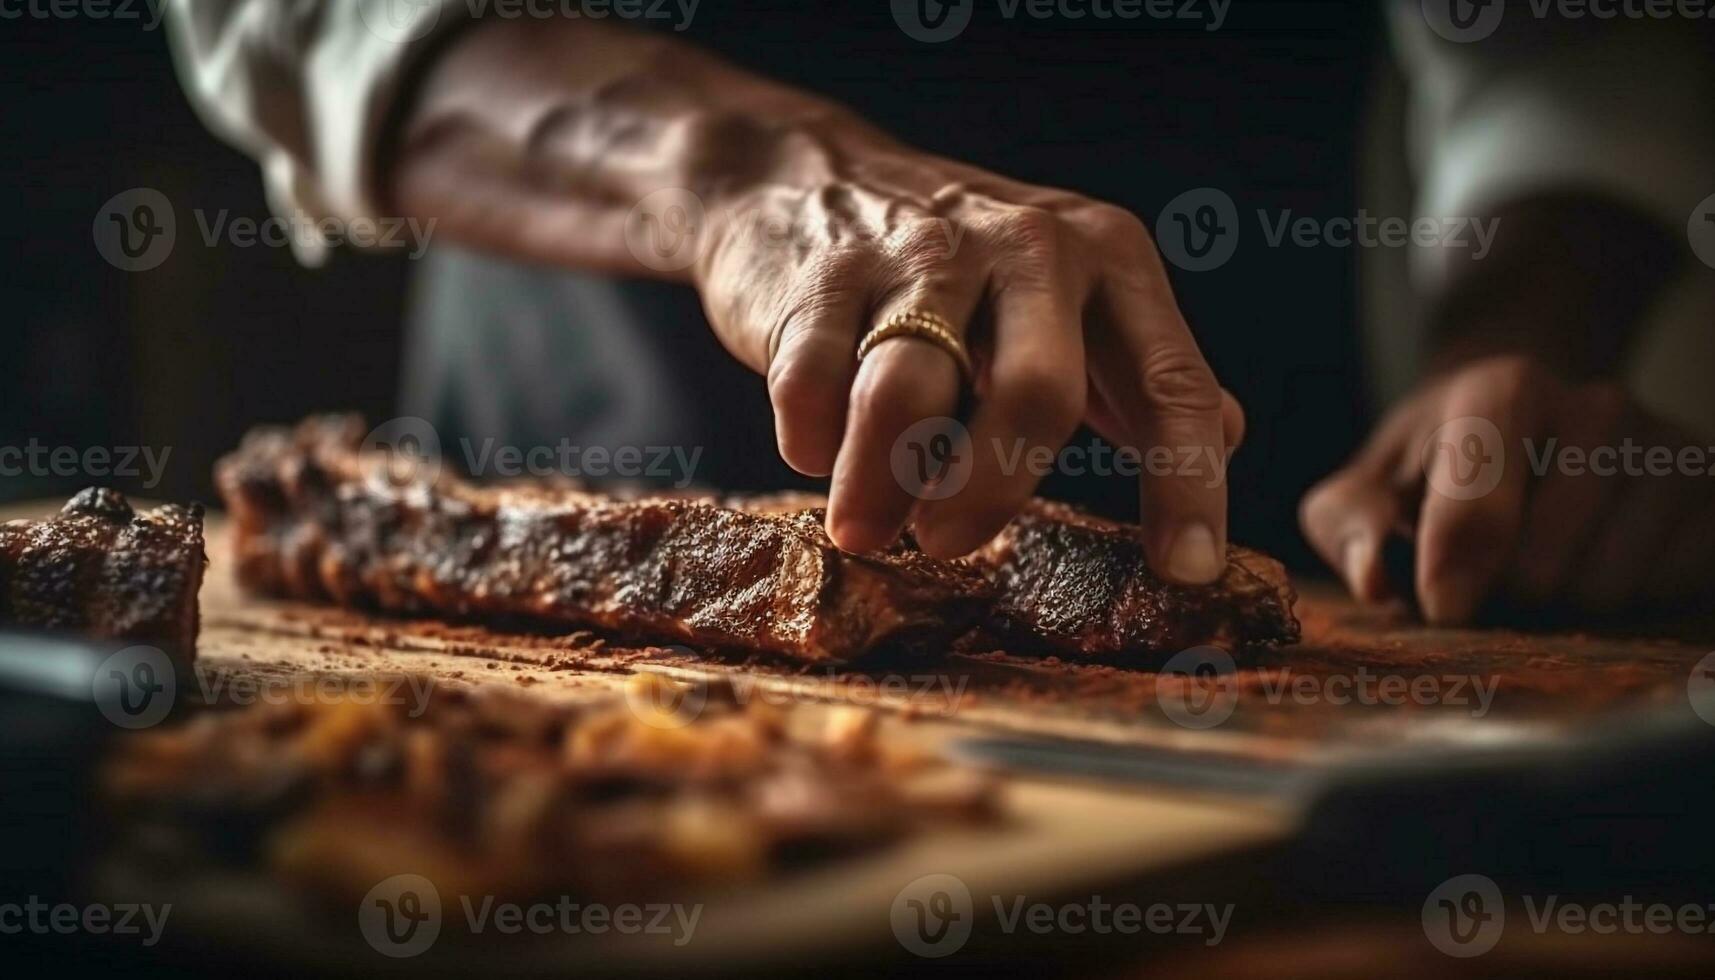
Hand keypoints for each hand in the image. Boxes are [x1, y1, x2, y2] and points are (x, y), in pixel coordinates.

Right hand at [691, 133, 1241, 577]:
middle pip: (1037, 392)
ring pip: (908, 398)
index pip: (1170, 383)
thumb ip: (1136, 366)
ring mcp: (921, 253)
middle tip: (949, 544)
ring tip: (868, 527)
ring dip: (881, 485)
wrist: (804, 179)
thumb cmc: (955, 268)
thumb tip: (1228, 435)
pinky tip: (817, 452)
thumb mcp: (1065, 295)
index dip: (1187, 485)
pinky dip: (813, 442)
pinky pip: (815, 387)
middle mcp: (1030, 246)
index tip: (1188, 572)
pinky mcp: (821, 274)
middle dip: (992, 491)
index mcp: (1107, 259)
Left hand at [1300, 354, 1714, 622]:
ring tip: (1542, 561)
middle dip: (1503, 594)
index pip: (1481, 507)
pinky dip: (1622, 601)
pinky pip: (1663, 595)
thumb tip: (1374, 579)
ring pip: (1607, 591)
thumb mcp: (1369, 485)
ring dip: (1560, 605)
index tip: (1442, 606)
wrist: (1533, 417)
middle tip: (1489, 570)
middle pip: (1544, 569)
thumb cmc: (1435, 467)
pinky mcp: (1714, 497)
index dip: (1453, 573)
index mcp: (1504, 392)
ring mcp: (1669, 450)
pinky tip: (1598, 559)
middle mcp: (1599, 408)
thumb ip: (1349, 527)